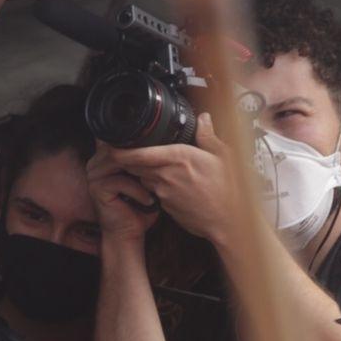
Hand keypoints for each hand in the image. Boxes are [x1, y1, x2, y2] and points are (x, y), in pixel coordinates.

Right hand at [87, 145, 161, 241]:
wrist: (129, 232)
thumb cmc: (139, 206)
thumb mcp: (145, 179)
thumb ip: (146, 162)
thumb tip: (164, 144)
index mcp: (105, 158)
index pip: (121, 141)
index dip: (142, 147)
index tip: (163, 158)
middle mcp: (95, 164)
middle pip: (120, 150)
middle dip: (144, 160)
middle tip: (165, 170)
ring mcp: (94, 176)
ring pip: (121, 163)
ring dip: (143, 174)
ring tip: (158, 186)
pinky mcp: (97, 188)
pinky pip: (121, 182)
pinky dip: (138, 191)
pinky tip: (148, 200)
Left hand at [106, 115, 234, 246]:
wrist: (228, 222)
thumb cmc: (229, 189)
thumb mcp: (224, 157)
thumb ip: (208, 136)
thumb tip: (203, 118)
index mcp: (178, 157)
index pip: (138, 153)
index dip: (121, 150)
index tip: (111, 144)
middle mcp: (166, 174)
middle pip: (135, 164)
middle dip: (130, 158)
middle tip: (131, 151)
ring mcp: (163, 191)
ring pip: (142, 177)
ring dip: (144, 172)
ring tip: (158, 167)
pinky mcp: (164, 204)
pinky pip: (152, 191)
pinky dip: (155, 186)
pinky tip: (170, 184)